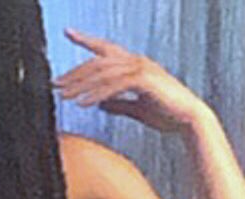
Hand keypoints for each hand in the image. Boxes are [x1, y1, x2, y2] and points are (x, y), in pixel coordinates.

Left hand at [53, 30, 209, 133]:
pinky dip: (96, 95)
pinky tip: (83, 103)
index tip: (68, 32)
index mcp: (134, 64)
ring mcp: (141, 68)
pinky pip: (114, 86)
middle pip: (98, 63)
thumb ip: (118, 103)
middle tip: (55, 84)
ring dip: (81, 85)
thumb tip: (100, 103)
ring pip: (103, 73)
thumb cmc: (167, 114)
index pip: (106, 49)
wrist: (189, 120)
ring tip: (63, 96)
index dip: (86, 39)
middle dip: (75, 74)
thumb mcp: (137, 108)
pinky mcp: (144, 81)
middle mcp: (136, 61)